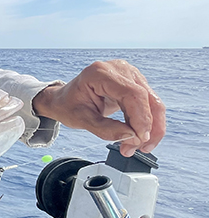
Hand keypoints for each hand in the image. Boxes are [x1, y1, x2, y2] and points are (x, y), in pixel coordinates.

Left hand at [32, 60, 165, 156]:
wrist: (63, 99)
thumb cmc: (68, 105)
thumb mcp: (81, 120)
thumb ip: (105, 129)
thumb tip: (131, 136)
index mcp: (100, 73)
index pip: (132, 94)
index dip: (141, 118)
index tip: (140, 138)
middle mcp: (118, 69)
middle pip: (147, 98)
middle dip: (147, 128)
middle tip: (137, 148)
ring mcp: (129, 74)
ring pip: (153, 102)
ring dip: (151, 128)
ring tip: (137, 146)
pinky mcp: (134, 82)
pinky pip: (149, 104)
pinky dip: (147, 123)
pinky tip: (139, 137)